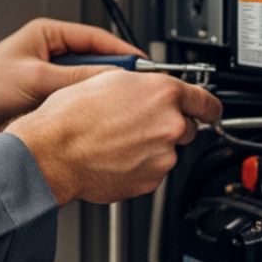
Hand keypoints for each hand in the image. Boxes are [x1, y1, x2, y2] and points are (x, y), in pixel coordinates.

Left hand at [0, 18, 139, 168]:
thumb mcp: (35, 78)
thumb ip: (77, 78)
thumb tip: (112, 79)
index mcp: (48, 35)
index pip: (97, 38)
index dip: (123, 52)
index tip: (144, 66)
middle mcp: (50, 55)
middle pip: (95, 63)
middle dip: (111, 78)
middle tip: (131, 90)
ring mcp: (48, 80)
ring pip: (86, 87)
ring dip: (94, 97)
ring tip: (109, 106)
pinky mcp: (45, 103)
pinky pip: (73, 105)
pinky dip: (82, 112)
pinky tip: (90, 120)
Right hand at [6, 70, 222, 205]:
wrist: (53, 152)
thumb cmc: (70, 117)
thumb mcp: (108, 80)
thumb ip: (142, 86)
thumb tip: (149, 89)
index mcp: (163, 94)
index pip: (206, 101)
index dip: (208, 106)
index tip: (209, 110)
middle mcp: (169, 125)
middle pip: (185, 127)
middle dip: (167, 125)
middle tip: (136, 124)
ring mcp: (162, 156)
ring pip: (165, 151)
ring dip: (149, 147)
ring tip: (116, 141)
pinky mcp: (150, 181)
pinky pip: (151, 171)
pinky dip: (137, 166)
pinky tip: (114, 157)